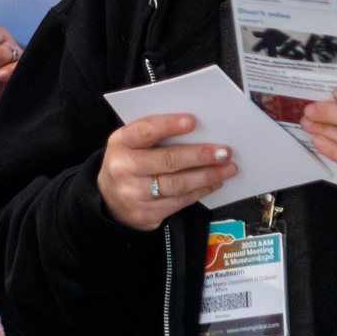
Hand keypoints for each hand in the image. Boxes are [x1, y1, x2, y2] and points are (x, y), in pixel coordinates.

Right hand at [99, 113, 235, 231]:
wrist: (109, 199)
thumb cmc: (130, 163)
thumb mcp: (131, 143)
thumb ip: (155, 135)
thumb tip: (197, 129)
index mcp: (120, 143)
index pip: (144, 131)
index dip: (168, 125)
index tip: (192, 121)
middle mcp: (123, 169)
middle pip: (166, 161)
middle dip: (198, 155)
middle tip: (223, 151)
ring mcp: (133, 194)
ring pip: (176, 184)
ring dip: (206, 176)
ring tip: (227, 168)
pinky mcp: (145, 214)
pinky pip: (179, 202)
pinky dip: (200, 191)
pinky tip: (214, 183)